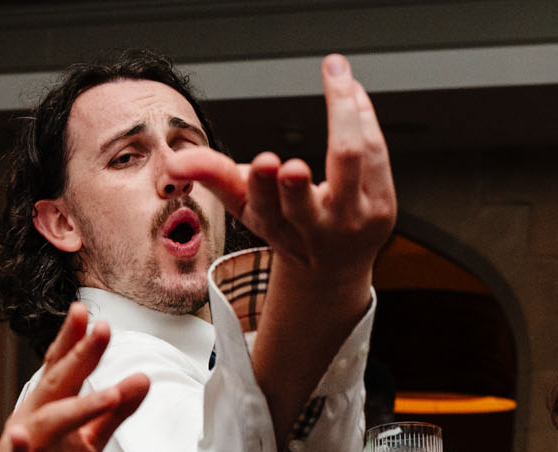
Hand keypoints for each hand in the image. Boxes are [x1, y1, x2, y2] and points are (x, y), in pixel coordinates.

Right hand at [0, 306, 151, 451]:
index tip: (91, 313)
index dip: (77, 341)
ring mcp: (21, 447)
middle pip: (58, 382)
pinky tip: (21, 437)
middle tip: (103, 327)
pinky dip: (19, 449)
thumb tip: (142, 379)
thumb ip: (112, 413)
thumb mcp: (87, 444)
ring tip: (108, 395)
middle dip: (79, 355)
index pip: (64, 368)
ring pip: (48, 420)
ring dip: (76, 405)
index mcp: (50, 409)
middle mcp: (32, 419)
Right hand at [164, 55, 396, 294]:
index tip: (265, 164)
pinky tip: (352, 89)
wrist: (333, 267)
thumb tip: (173, 162)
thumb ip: (212, 174)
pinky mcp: (384, 206)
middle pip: (306, 200)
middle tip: (292, 166)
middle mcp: (314, 228)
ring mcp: (352, 219)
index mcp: (275, 226)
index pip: (265, 208)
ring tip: (338, 78)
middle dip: (296, 184)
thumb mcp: (246, 204)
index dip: (264, 186)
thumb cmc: (287, 225)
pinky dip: (361, 113)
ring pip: (351, 161)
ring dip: (343, 115)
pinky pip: (375, 151)